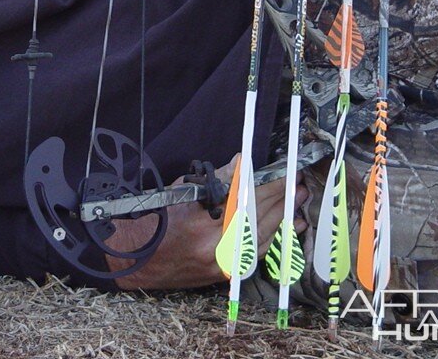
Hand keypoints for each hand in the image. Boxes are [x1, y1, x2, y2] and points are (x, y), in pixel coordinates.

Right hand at [107, 156, 306, 289]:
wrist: (138, 259)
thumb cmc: (156, 219)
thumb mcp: (182, 191)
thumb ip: (215, 181)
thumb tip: (242, 164)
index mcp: (203, 220)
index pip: (246, 197)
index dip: (267, 183)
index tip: (283, 171)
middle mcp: (216, 245)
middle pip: (259, 217)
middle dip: (280, 198)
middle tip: (297, 182)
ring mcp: (223, 263)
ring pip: (264, 237)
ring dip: (284, 216)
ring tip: (299, 200)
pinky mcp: (226, 274)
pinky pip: (257, 254)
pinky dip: (276, 238)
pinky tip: (291, 227)